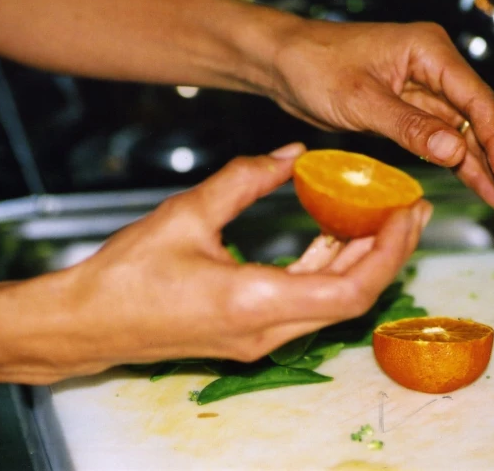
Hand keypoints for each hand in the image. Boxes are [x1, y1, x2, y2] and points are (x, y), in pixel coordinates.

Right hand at [36, 143, 431, 379]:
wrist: (86, 323)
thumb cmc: (125, 276)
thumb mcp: (186, 213)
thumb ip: (244, 180)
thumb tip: (288, 155)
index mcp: (253, 302)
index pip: (351, 289)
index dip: (388, 251)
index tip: (406, 213)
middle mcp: (264, 331)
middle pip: (352, 299)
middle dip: (387, 253)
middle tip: (407, 209)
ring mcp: (257, 339)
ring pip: (329, 303)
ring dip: (357, 261)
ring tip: (377, 216)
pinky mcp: (246, 334)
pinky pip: (303, 304)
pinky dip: (324, 271)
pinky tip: (328, 236)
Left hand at [269, 21, 493, 222]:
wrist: (283, 64)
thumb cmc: (314, 64)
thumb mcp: (360, 98)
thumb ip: (408, 125)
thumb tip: (454, 150)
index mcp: (429, 51)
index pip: (478, 101)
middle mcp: (434, 69)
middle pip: (488, 118)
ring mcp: (423, 92)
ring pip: (470, 135)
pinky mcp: (409, 113)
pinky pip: (445, 143)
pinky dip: (463, 168)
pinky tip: (485, 190)